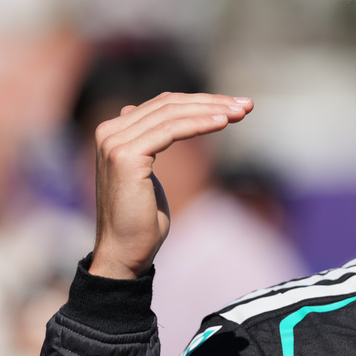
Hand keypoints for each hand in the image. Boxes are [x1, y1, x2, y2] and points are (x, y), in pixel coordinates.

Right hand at [88, 92, 252, 279]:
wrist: (125, 253)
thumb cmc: (142, 220)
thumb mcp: (147, 173)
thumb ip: (147, 142)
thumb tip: (148, 116)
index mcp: (113, 132)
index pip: (163, 105)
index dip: (200, 102)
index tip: (235, 105)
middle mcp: (109, 132)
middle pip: (169, 105)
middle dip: (212, 102)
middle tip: (247, 105)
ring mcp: (114, 143)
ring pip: (172, 115)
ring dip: (212, 110)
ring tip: (242, 112)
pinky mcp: (126, 156)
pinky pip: (171, 131)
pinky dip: (199, 125)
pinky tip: (223, 123)